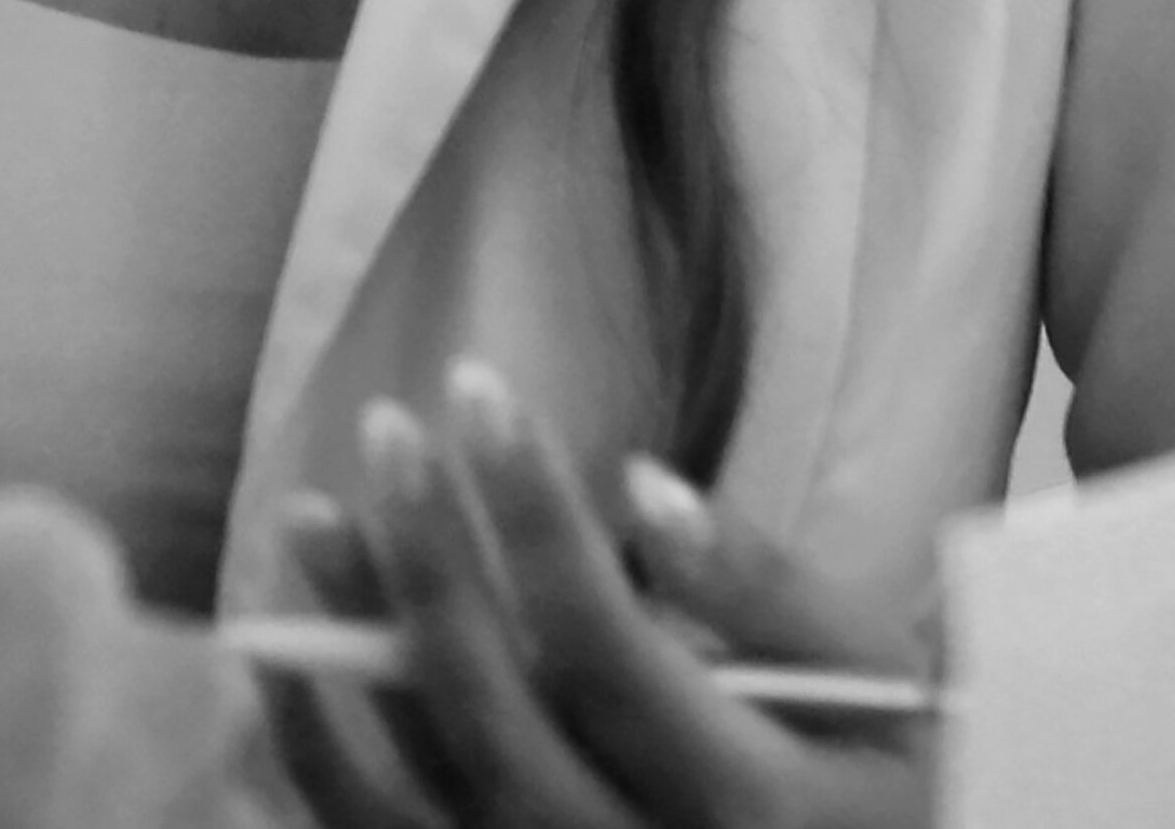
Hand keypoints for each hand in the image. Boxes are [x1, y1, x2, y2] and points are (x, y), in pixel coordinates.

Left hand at [266, 367, 926, 828]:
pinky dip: (314, 766)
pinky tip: (279, 665)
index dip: (533, 516)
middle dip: (429, 562)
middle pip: (498, 714)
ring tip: (312, 515)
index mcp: (754, 814)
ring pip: (425, 788)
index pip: (605, 650)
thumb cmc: (896, 770)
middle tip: (387, 427)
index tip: (483, 388)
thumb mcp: (883, 681)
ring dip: (354, 647)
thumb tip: (641, 488)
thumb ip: (771, 594)